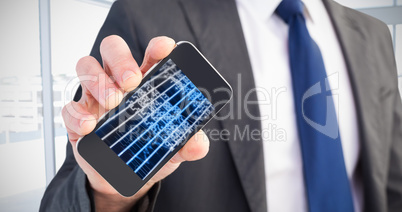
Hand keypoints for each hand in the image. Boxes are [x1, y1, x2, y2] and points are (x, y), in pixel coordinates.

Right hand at [61, 35, 209, 211]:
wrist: (120, 179)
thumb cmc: (146, 151)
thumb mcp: (172, 149)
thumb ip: (187, 145)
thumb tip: (199, 144)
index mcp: (147, 82)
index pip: (151, 54)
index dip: (158, 46)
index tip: (164, 49)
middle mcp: (119, 83)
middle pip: (113, 50)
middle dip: (121, 60)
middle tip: (132, 81)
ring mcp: (96, 97)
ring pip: (87, 66)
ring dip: (99, 81)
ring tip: (113, 103)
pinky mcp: (78, 117)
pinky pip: (69, 106)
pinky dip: (77, 113)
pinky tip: (90, 126)